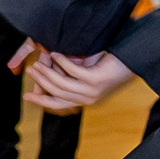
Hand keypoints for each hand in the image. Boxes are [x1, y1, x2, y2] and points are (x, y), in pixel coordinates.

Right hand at [18, 45, 135, 111]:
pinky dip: (61, 62)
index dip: (41, 101)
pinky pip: (71, 71)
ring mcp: (92, 91)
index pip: (58, 104)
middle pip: (56, 94)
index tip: (27, 96)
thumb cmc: (110, 65)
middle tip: (30, 70)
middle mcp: (88, 99)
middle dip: (40, 82)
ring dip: (47, 72)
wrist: (132, 60)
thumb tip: (47, 76)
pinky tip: (56, 54)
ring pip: (61, 84)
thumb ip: (70, 78)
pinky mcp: (95, 80)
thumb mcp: (86, 74)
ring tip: (38, 62)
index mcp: (85, 101)